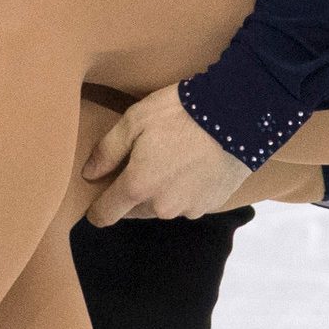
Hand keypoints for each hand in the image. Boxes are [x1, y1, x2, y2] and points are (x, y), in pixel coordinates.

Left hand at [77, 88, 258, 221]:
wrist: (238, 115)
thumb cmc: (181, 113)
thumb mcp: (134, 120)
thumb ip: (107, 150)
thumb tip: (89, 174)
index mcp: (137, 186)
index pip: (105, 215)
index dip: (97, 209)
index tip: (97, 198)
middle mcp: (161, 206)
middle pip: (135, 210)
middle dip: (133, 192)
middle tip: (143, 162)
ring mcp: (189, 208)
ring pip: (163, 207)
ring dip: (161, 192)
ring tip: (172, 160)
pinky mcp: (212, 204)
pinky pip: (189, 203)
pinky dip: (186, 189)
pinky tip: (194, 165)